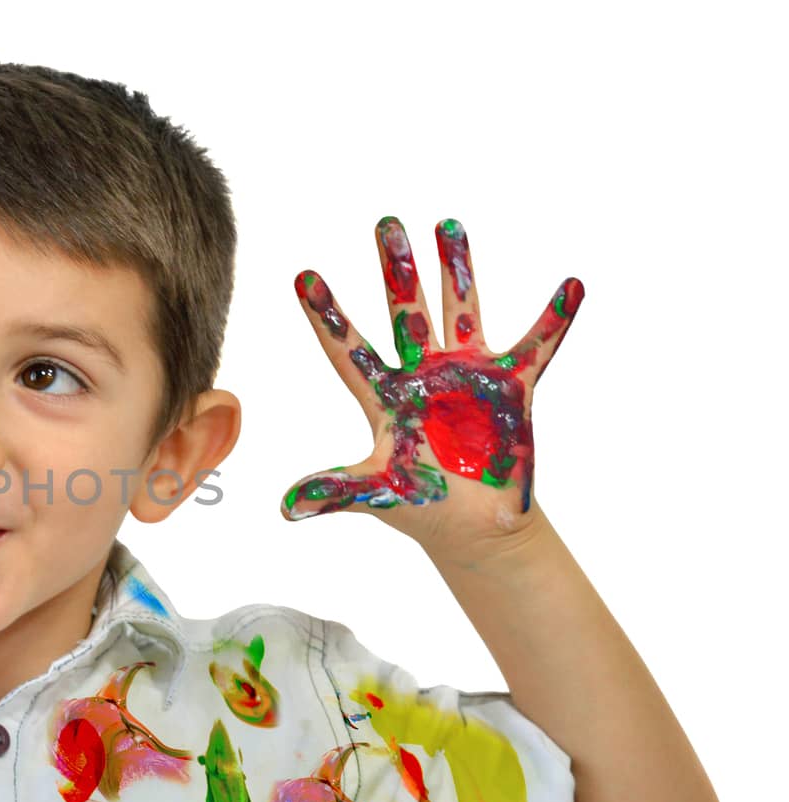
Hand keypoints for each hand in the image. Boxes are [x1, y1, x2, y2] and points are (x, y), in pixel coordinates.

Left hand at [279, 217, 581, 557]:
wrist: (475, 527)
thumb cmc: (422, 507)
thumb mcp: (376, 495)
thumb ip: (334, 492)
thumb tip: (283, 509)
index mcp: (384, 397)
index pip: (346, 349)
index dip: (327, 316)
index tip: (302, 275)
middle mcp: (422, 375)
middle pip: (404, 313)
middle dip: (396, 271)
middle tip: (385, 222)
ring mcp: (465, 375)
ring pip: (459, 311)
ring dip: (455, 270)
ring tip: (447, 222)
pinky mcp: (510, 388)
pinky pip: (536, 347)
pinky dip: (554, 320)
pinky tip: (572, 286)